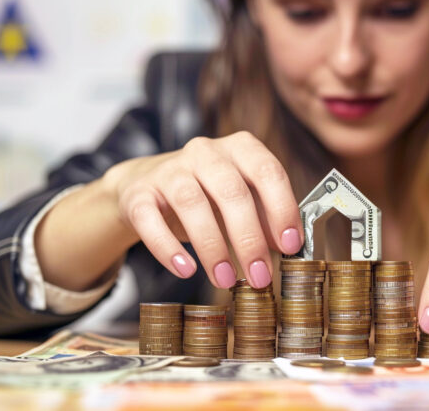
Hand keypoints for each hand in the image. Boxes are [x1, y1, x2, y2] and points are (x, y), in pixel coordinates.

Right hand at [102, 132, 302, 288]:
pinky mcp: (138, 194)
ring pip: (191, 203)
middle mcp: (205, 152)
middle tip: (259, 276)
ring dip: (212, 247)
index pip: (267, 171)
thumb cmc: (206, 196)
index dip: (282, 208)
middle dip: (249, 238)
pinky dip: (167, 247)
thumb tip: (287, 247)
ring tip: (225, 279)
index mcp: (239, 148)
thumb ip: (266, 219)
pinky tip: (185, 270)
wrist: (145, 188)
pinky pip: (149, 219)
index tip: (290, 246)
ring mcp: (169, 170)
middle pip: (231, 190)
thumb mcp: (241, 203)